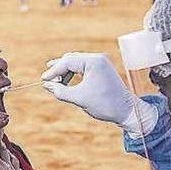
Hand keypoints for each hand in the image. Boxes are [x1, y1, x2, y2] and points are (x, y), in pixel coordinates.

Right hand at [40, 52, 157, 137]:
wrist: (127, 110)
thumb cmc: (105, 104)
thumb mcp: (78, 98)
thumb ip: (59, 90)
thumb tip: (46, 84)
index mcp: (93, 62)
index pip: (67, 62)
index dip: (53, 71)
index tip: (43, 81)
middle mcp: (98, 58)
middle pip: (70, 59)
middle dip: (58, 70)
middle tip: (47, 80)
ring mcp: (101, 62)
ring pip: (76, 62)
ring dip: (65, 72)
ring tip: (57, 84)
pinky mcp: (102, 68)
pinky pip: (82, 66)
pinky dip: (73, 73)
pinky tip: (67, 82)